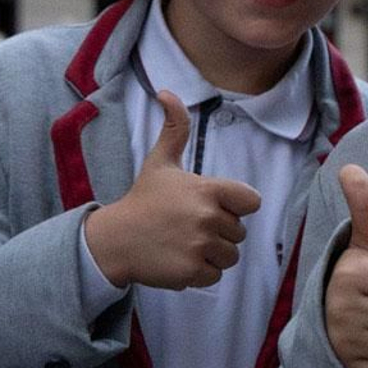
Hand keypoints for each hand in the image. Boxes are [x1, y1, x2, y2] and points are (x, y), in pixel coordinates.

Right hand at [83, 91, 260, 289]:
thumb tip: (166, 91)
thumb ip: (174, 127)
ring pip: (230, 256)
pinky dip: (200, 272)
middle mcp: (207, 217)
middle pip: (239, 231)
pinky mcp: (192, 272)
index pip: (252, 201)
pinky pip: (215, 276)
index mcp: (208, 190)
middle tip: (189, 226)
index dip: (236, 205)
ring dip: (212, 253)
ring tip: (185, 243)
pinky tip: (179, 259)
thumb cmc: (143, 199)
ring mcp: (200, 246)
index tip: (212, 205)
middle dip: (219, 231)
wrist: (115, 239)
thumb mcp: (160, 160)